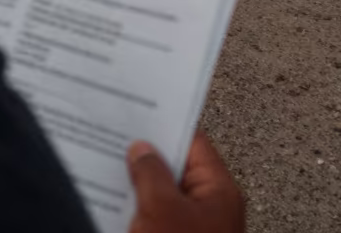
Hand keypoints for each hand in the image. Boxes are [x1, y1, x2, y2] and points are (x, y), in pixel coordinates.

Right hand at [127, 133, 244, 232]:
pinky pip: (162, 218)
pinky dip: (144, 213)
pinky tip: (126, 209)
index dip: (165, 128)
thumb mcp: (161, 207)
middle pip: (178, 170)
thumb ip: (150, 172)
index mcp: (220, 191)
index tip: (141, 119)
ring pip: (167, 197)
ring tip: (119, 181)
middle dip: (149, 161)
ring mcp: (200, 227)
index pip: (194, 143)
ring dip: (144, 191)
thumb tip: (142, 150)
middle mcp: (214, 208)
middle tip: (123, 150)